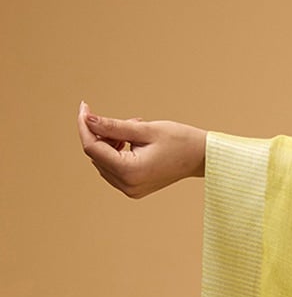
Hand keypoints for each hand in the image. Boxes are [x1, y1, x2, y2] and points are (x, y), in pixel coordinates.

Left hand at [77, 100, 206, 197]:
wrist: (202, 157)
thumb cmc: (179, 141)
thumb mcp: (145, 129)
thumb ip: (113, 126)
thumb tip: (88, 119)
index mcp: (130, 171)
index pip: (92, 148)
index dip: (86, 126)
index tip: (85, 108)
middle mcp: (127, 185)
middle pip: (96, 155)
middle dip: (102, 134)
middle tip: (126, 122)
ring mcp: (130, 189)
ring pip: (103, 161)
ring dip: (110, 143)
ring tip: (135, 132)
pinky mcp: (133, 188)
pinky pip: (113, 168)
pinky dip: (116, 152)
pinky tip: (134, 143)